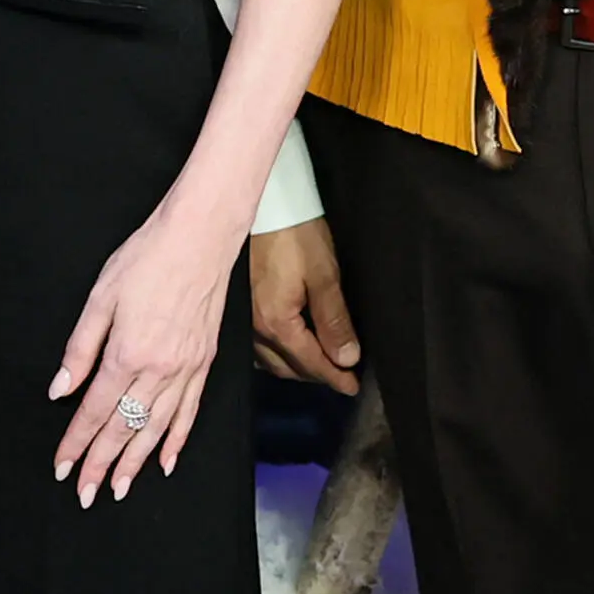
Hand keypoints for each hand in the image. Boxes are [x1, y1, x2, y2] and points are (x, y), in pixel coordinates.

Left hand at [49, 189, 241, 501]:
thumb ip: (80, 349)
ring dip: (136, 462)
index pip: (95, 411)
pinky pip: (188, 413)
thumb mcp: (101, 298)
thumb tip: (61, 389)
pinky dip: (176, 441)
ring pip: (156, 429)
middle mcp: (159, 370)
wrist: (200, 238)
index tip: (63, 467)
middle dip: (102, 464)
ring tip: (119, 487)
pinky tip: (165, 462)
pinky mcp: (204, 364)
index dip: (76, 443)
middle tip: (86, 493)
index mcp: (127, 354)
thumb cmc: (147, 259)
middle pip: (125, 428)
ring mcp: (186, 370)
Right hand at [246, 218, 357, 389]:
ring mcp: (244, 321)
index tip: (353, 389)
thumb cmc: (296, 236)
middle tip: (342, 377)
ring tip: (320, 366)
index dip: (335, 378)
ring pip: (271, 361)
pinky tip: (289, 350)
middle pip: (290, 367)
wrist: (265, 204)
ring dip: (297, 367)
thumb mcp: (324, 275)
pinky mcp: (239, 309)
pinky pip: (258, 347)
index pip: (311, 363)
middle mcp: (255, 330)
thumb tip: (347, 359)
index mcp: (277, 323)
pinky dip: (278, 355)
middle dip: (317, 375)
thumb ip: (334, 320)